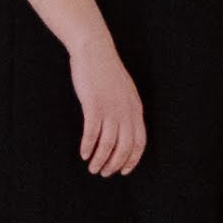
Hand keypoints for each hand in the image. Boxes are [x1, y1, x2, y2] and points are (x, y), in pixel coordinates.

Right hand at [64, 34, 149, 178]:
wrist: (95, 50)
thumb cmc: (107, 71)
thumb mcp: (124, 92)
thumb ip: (126, 110)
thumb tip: (123, 130)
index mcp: (135, 109)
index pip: (139, 142)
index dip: (132, 160)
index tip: (123, 171)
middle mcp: (126, 111)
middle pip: (124, 147)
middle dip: (115, 164)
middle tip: (104, 172)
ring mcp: (110, 108)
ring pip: (108, 144)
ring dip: (100, 160)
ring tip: (93, 167)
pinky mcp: (94, 105)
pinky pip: (92, 133)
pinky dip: (88, 146)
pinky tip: (83, 153)